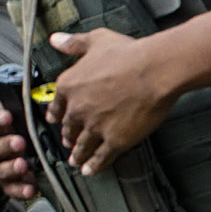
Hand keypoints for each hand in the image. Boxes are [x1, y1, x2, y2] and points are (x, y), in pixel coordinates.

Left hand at [41, 24, 187, 172]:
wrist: (155, 71)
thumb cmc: (129, 53)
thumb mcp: (96, 40)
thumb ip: (74, 43)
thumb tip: (55, 40)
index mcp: (68, 86)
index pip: (56, 106)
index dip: (56, 115)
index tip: (56, 121)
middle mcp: (77, 109)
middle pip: (69, 128)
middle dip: (68, 136)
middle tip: (69, 143)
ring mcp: (96, 127)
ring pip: (83, 145)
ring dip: (78, 155)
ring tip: (76, 162)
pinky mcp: (116, 140)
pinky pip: (102, 157)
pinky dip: (95, 165)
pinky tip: (90, 171)